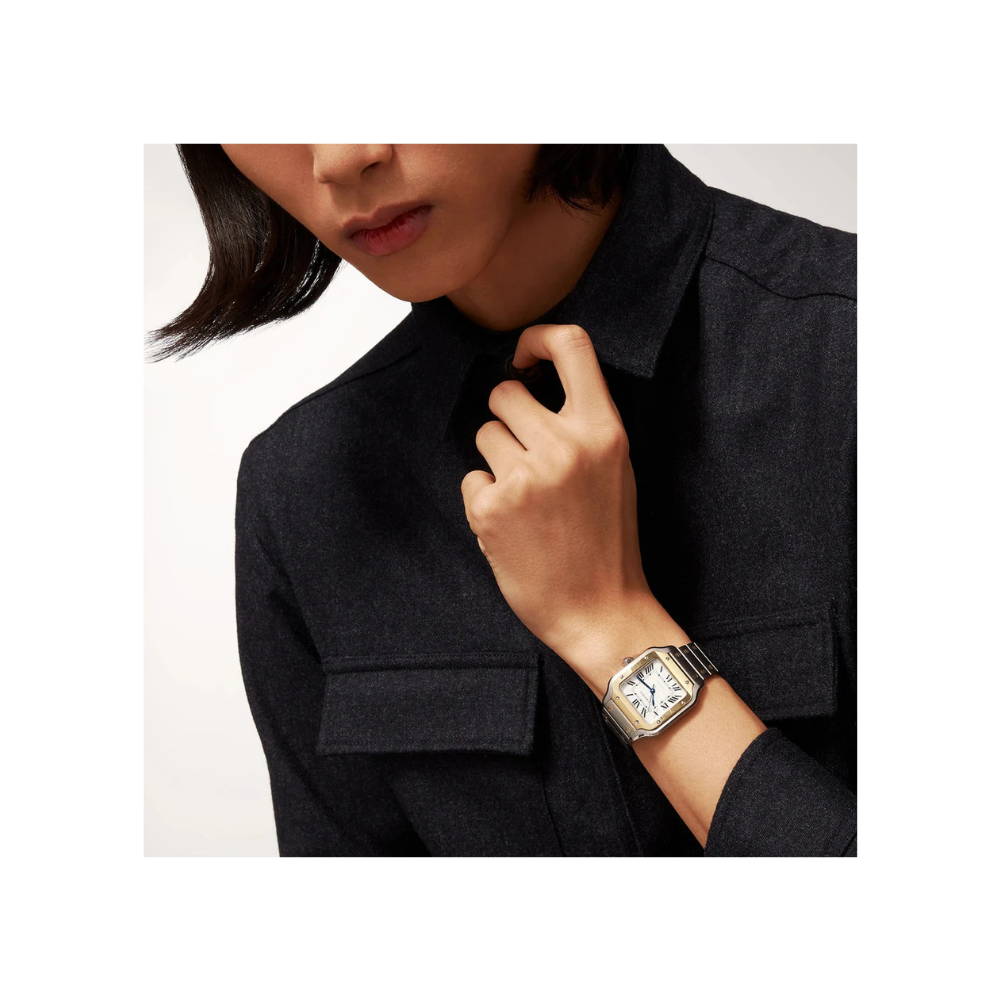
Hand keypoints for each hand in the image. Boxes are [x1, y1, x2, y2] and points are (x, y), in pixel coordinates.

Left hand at [460, 323, 656, 664]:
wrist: (601, 611)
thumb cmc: (608, 541)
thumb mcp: (616, 469)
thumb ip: (583, 424)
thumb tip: (534, 381)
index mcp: (604, 430)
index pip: (572, 344)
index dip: (538, 338)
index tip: (523, 357)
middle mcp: (566, 445)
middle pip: (505, 394)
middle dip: (508, 420)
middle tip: (528, 461)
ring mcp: (527, 476)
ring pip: (484, 435)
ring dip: (497, 462)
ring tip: (527, 502)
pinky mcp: (493, 508)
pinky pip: (472, 479)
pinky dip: (485, 501)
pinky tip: (513, 528)